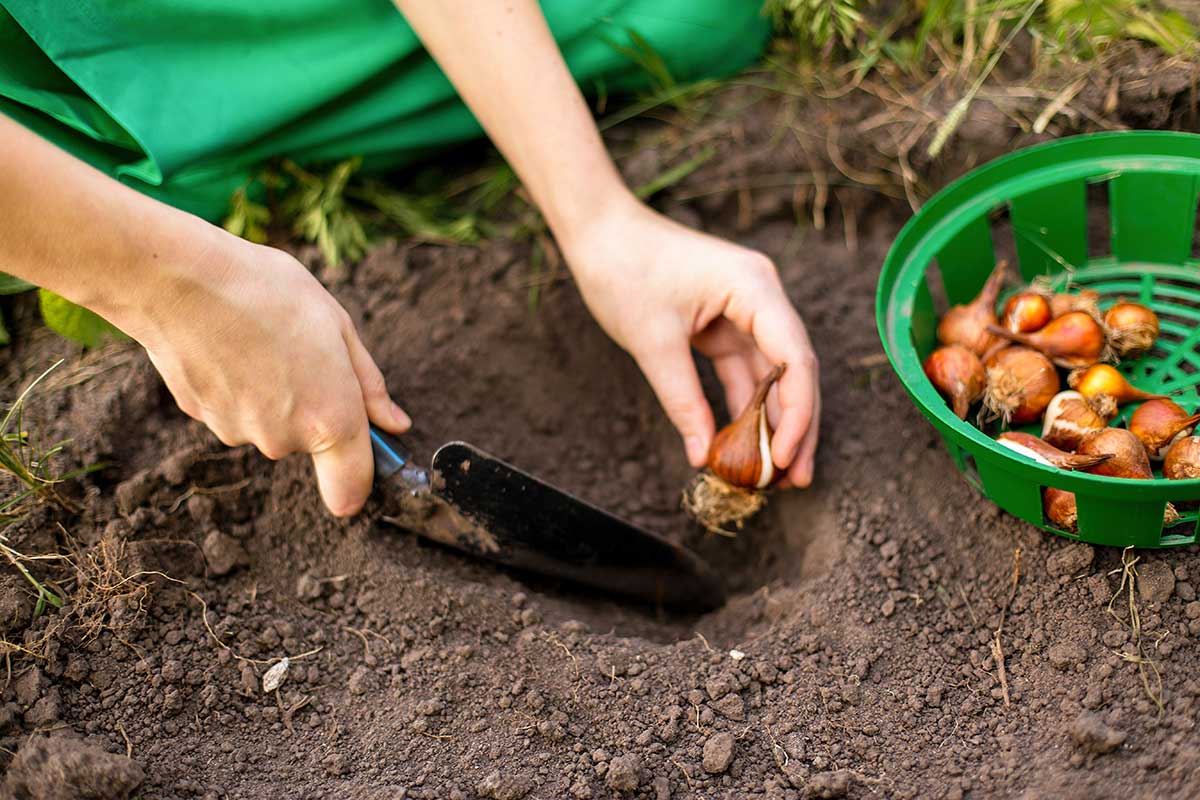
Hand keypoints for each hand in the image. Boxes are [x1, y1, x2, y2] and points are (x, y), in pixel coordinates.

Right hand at [109, 229, 410, 515]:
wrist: (180, 280)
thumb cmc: (268, 292)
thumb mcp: (338, 326)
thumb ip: (370, 386)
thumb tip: (394, 425)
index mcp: (331, 420)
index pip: (351, 491)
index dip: (361, 481)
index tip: (366, 457)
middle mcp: (285, 440)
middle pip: (310, 442)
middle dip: (313, 406)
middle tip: (301, 351)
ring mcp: (240, 433)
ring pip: (271, 423)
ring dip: (273, 393)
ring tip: (260, 340)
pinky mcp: (203, 419)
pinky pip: (235, 409)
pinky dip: (237, 385)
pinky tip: (229, 344)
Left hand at [561, 196, 819, 486]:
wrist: (598, 231)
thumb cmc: (623, 271)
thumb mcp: (653, 342)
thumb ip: (682, 400)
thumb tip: (702, 456)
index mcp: (755, 287)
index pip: (795, 358)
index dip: (798, 413)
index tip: (788, 459)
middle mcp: (761, 296)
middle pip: (793, 371)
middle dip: (796, 427)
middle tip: (796, 480)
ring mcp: (745, 310)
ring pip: (770, 376)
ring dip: (772, 423)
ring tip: (775, 476)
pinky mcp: (724, 322)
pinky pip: (743, 372)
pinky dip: (743, 407)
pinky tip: (745, 446)